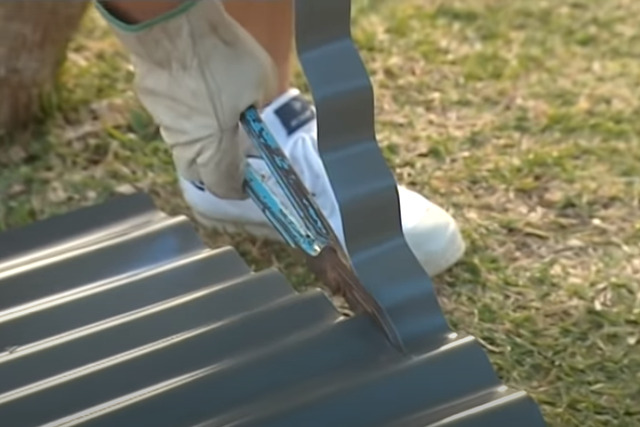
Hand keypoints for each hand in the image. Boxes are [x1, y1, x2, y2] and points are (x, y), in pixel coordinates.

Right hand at [100, 0, 277, 198]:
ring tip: (217, 117)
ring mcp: (163, 122)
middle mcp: (183, 144)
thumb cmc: (221, 59)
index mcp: (213, 150)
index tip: (247, 182)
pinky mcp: (150, 100)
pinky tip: (197, 92)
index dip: (236, 188)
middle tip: (232, 152)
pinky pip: (170, 117)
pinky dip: (185, 113)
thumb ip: (260, 110)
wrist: (173, 27)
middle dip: (214, 169)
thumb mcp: (261, 86)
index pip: (222, 187)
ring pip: (182, 144)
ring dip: (199, 139)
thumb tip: (256, 116)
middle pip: (196, 172)